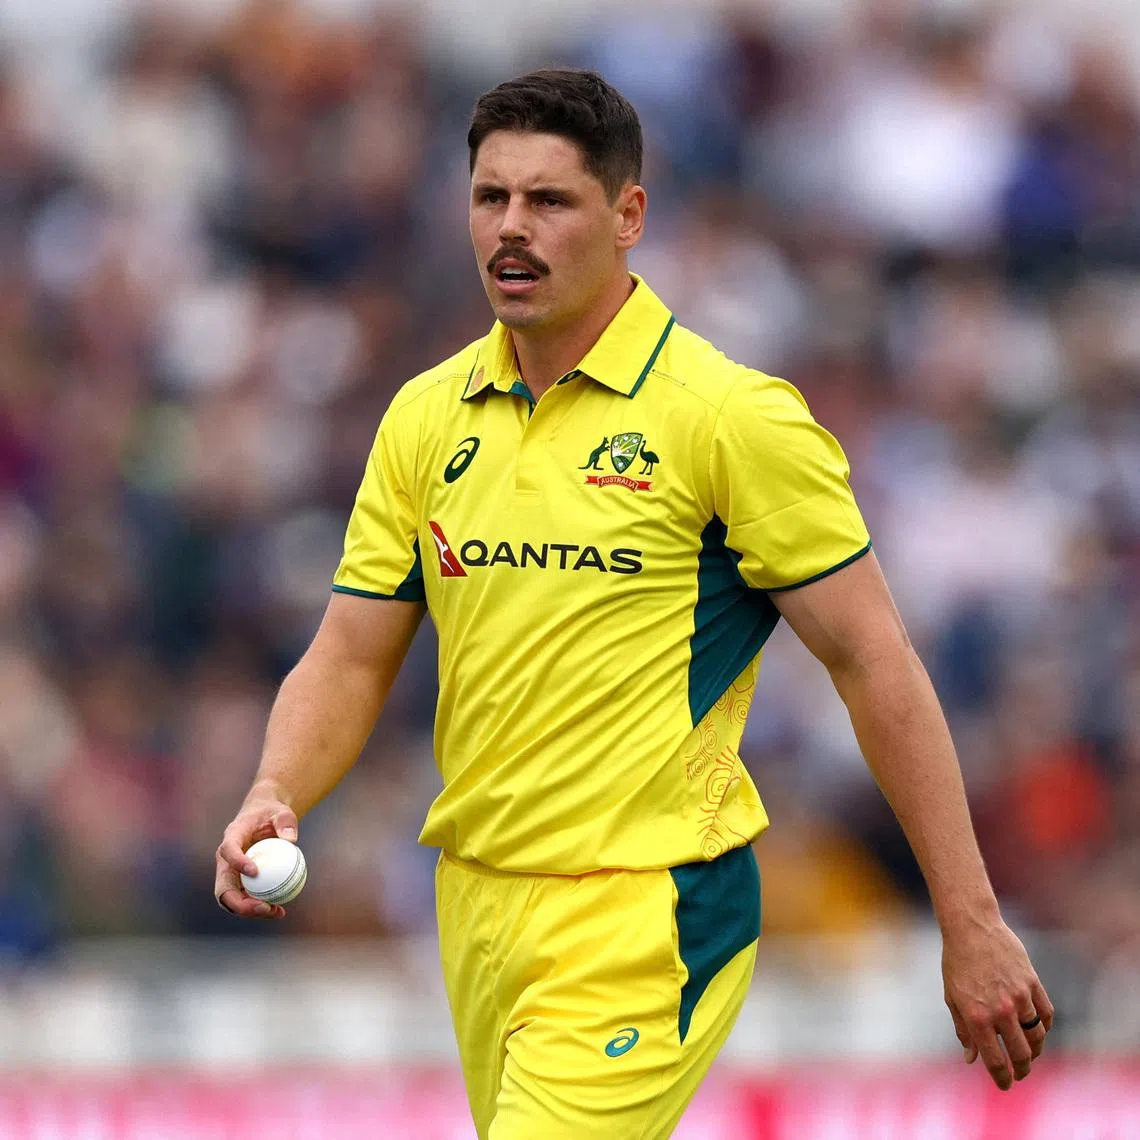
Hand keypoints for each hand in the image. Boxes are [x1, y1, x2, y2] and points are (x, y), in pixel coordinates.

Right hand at [214, 794, 298, 918]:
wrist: (265, 818)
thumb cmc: (272, 813)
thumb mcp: (282, 812)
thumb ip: (286, 822)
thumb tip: (291, 840)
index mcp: (232, 836)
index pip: (228, 850)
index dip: (237, 862)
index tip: (255, 872)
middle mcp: (226, 859)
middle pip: (223, 887)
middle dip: (239, 903)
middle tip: (263, 907)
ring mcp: (231, 873)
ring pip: (232, 900)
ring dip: (250, 910)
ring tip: (275, 912)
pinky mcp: (240, 882)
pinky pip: (246, 899)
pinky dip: (260, 908)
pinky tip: (279, 911)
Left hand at [942, 916, 1053, 1090]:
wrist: (971, 927)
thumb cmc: (956, 962)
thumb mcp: (952, 998)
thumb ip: (963, 1030)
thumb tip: (971, 1059)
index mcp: (977, 1017)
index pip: (996, 1060)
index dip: (1002, 1078)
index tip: (1005, 1084)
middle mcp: (1001, 1010)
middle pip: (1021, 1053)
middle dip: (1022, 1069)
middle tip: (1019, 1073)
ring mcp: (1019, 997)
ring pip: (1037, 1036)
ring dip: (1035, 1050)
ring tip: (1029, 1053)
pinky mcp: (1033, 983)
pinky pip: (1046, 1014)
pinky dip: (1044, 1027)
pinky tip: (1038, 1030)